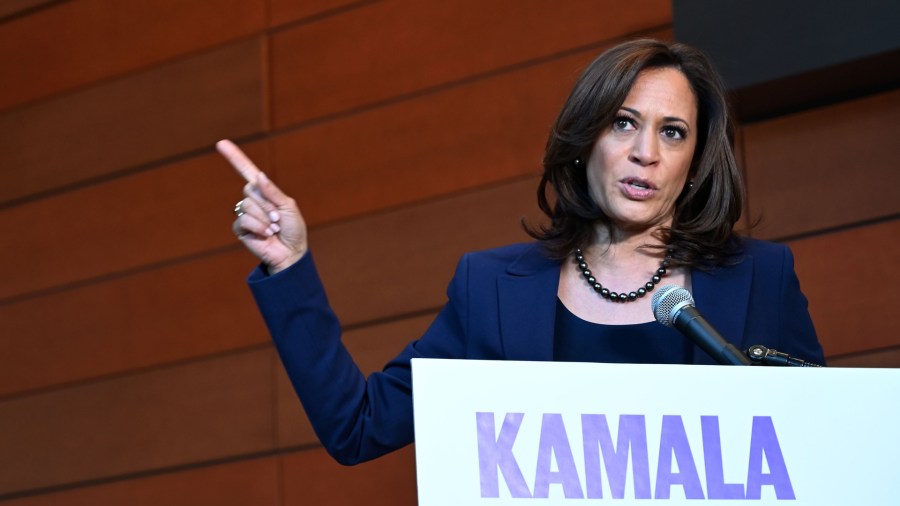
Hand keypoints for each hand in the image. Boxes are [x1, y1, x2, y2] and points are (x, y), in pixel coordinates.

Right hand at [217, 139, 307, 273]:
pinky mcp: (240, 229)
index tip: (221, 143)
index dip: (235, 157)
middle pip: (250, 189)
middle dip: (267, 204)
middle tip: (278, 218)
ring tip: (273, 228)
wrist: (291, 252)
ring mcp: (245, 214)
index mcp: (265, 191)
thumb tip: (259, 175)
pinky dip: (257, 227)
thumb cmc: (293, 229)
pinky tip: (265, 234)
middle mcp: (253, 200)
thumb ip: (273, 191)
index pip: (247, 170)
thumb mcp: (288, 206)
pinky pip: (243, 220)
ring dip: (264, 218)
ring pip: (247, 205)